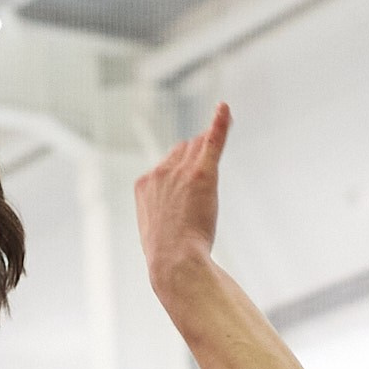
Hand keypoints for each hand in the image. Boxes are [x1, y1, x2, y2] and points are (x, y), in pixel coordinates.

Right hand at [135, 103, 229, 289]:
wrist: (173, 260)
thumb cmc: (168, 253)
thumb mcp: (157, 229)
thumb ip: (164, 213)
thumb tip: (173, 214)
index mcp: (144, 184)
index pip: (167, 163)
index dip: (182, 169)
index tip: (192, 180)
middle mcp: (159, 172)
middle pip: (182, 149)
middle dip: (196, 154)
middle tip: (210, 168)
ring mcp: (180, 171)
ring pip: (197, 145)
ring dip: (209, 142)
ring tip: (224, 129)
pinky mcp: (202, 173)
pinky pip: (212, 141)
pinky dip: (219, 122)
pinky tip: (225, 108)